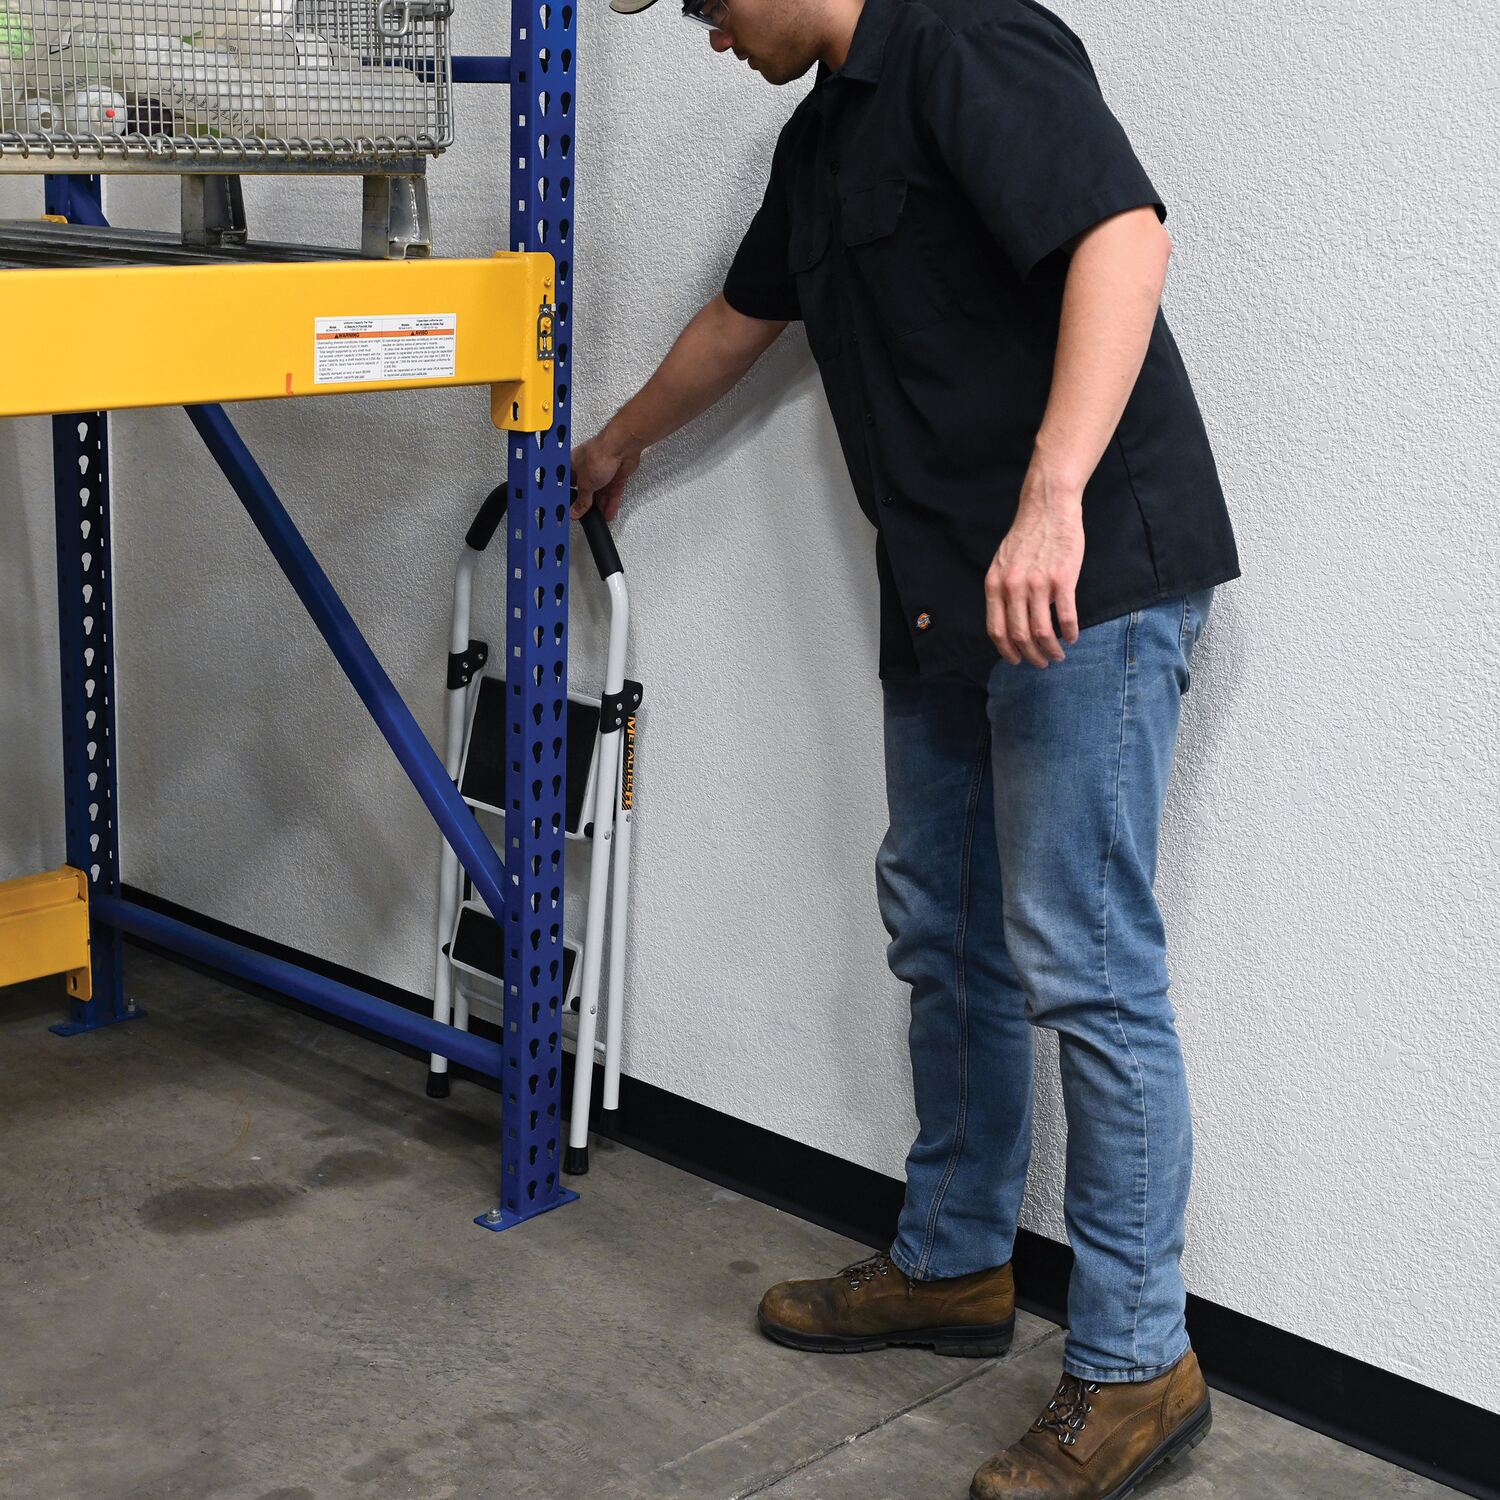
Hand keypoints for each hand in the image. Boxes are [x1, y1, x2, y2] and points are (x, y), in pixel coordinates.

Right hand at [570, 427, 641, 522]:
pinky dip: (611, 503)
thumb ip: (582, 500)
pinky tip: (609, 512)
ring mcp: (602, 470)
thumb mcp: (586, 484)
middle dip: (585, 503)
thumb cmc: (600, 454)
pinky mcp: (616, 475)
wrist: (622, 447)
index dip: (567, 496)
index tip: (568, 509)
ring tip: (597, 518)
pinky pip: (612, 492)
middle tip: (584, 515)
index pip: (567, 484)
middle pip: (585, 489)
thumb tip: (575, 511)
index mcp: (573, 464)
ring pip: (600, 492)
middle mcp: (587, 466)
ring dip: (600, 505)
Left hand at [986, 492, 1083, 667]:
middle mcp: (1014, 588)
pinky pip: (1066, 617)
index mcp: (995, 585)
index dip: (1006, 651)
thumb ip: (1001, 591)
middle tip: (1041, 663)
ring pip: (1043, 632)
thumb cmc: (1027, 536)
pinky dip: (1070, 633)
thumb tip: (1005, 622)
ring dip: (1051, 650)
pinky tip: (1073, 638)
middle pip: (1020, 636)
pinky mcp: (1062, 579)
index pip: (996, 630)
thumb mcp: (1002, 564)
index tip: (1016, 661)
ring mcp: (1038, 584)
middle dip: (1031, 656)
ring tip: (1058, 656)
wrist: (1047, 508)